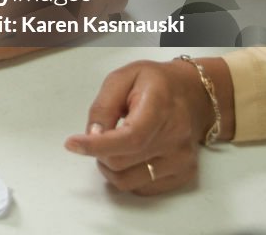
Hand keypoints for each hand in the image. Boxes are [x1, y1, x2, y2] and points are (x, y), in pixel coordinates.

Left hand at [63, 58, 230, 195]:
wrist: (193, 95)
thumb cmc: (155, 83)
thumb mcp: (122, 78)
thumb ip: (104, 106)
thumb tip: (92, 135)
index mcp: (161, 107)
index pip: (129, 137)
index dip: (97, 145)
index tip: (72, 144)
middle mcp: (176, 138)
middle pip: (121, 162)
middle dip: (98, 152)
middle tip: (97, 134)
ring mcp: (182, 160)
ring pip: (127, 181)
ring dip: (109, 166)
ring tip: (113, 144)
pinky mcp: (184, 175)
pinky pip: (141, 188)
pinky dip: (126, 175)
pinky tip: (131, 155)